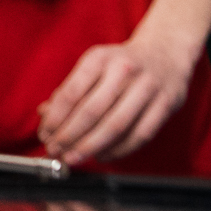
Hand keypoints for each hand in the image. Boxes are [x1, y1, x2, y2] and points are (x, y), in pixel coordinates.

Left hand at [39, 33, 191, 165]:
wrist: (165, 52)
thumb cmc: (121, 63)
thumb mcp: (93, 65)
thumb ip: (69, 89)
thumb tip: (45, 114)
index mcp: (99, 58)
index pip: (71, 93)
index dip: (55, 119)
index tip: (45, 135)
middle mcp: (124, 70)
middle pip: (91, 112)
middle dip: (69, 137)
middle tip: (55, 151)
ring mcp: (147, 87)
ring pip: (115, 126)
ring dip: (90, 147)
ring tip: (74, 158)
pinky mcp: (165, 104)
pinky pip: (139, 135)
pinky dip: (118, 150)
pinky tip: (102, 155)